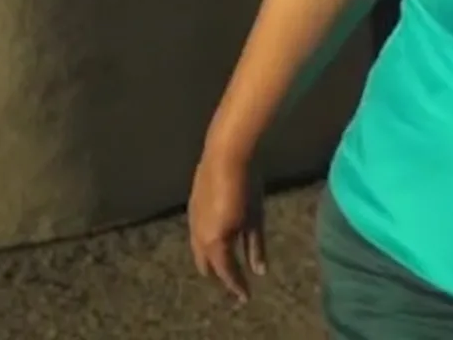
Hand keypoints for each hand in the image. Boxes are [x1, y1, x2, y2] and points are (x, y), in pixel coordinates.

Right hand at [186, 149, 266, 302]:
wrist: (225, 155)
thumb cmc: (246, 186)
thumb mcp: (255, 218)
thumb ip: (255, 246)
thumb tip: (259, 272)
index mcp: (214, 240)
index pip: (225, 271)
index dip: (236, 285)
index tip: (245, 296)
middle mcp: (198, 235)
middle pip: (207, 263)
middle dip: (219, 274)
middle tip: (233, 284)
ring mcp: (192, 221)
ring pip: (200, 249)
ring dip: (211, 259)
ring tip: (222, 266)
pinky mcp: (192, 208)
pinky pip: (198, 234)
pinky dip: (207, 244)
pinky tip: (215, 241)